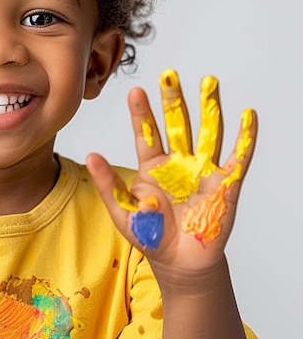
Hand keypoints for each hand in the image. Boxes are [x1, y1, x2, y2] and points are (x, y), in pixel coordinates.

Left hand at [86, 69, 256, 274]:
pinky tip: (248, 115)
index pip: (146, 133)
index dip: (141, 113)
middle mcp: (178, 162)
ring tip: (209, 82)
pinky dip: (245, 137)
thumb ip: (109, 183)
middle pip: (177, 124)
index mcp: (152, 166)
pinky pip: (237, 157)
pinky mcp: (225, 185)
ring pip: (207, 132)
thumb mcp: (123, 210)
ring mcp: (202, 171)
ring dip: (209, 108)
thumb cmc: (150, 236)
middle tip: (169, 75)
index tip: (135, 91)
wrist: (179, 263)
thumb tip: (90, 155)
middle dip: (173, 100)